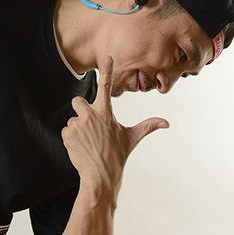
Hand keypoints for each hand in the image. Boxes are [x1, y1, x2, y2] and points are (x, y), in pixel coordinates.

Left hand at [61, 56, 168, 194]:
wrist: (100, 177)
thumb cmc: (117, 156)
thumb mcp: (131, 139)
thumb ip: (147, 126)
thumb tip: (166, 123)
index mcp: (106, 113)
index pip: (106, 87)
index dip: (107, 71)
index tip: (107, 57)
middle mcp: (90, 115)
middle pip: (78, 101)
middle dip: (81, 110)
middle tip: (90, 125)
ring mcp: (76, 124)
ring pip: (73, 119)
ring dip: (78, 128)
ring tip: (89, 142)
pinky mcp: (67, 133)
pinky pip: (66, 130)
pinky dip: (71, 138)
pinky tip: (81, 147)